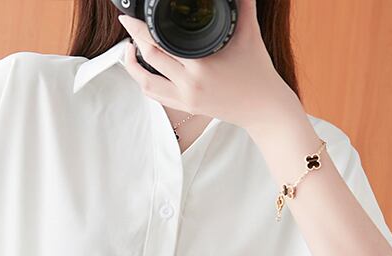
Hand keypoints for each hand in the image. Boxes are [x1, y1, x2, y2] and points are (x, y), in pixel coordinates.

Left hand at [117, 0, 296, 129]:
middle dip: (134, 37)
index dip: (141, 27)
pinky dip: (144, 81)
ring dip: (132, 64)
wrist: (264, 108)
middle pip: (149, 57)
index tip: (132, 15)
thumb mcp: (249, 34)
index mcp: (201, 64)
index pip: (160, 41)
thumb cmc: (258, 71)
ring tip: (129, 46)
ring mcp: (185, 99)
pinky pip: (155, 95)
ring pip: (145, 81)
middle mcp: (189, 83)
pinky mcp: (186, 108)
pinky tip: (141, 68)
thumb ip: (243, 5)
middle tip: (127, 22)